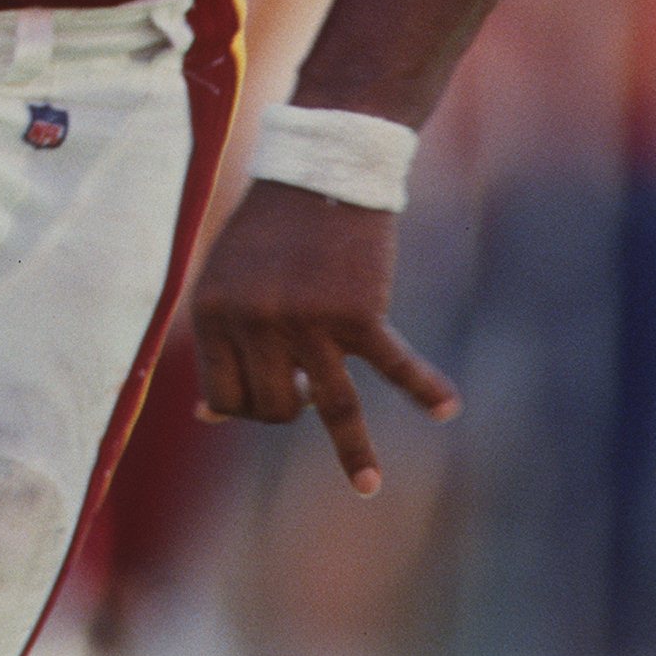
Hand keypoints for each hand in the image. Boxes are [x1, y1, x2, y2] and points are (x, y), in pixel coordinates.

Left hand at [188, 180, 458, 496]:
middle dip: (294, 406)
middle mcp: (256, 322)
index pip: (227, 397)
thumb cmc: (267, 230)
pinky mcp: (359, 312)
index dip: (249, 405)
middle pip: (277, 406)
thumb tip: (209, 417)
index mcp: (215, 314)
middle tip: (310, 384)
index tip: (271, 391)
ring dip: (353, 453)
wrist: (317, 167)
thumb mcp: (224, 281)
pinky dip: (425, 388)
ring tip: (367, 488)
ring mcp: (309, 321)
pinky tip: (447, 409)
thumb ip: (219, 344)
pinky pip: (396, 365)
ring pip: (333, 406)